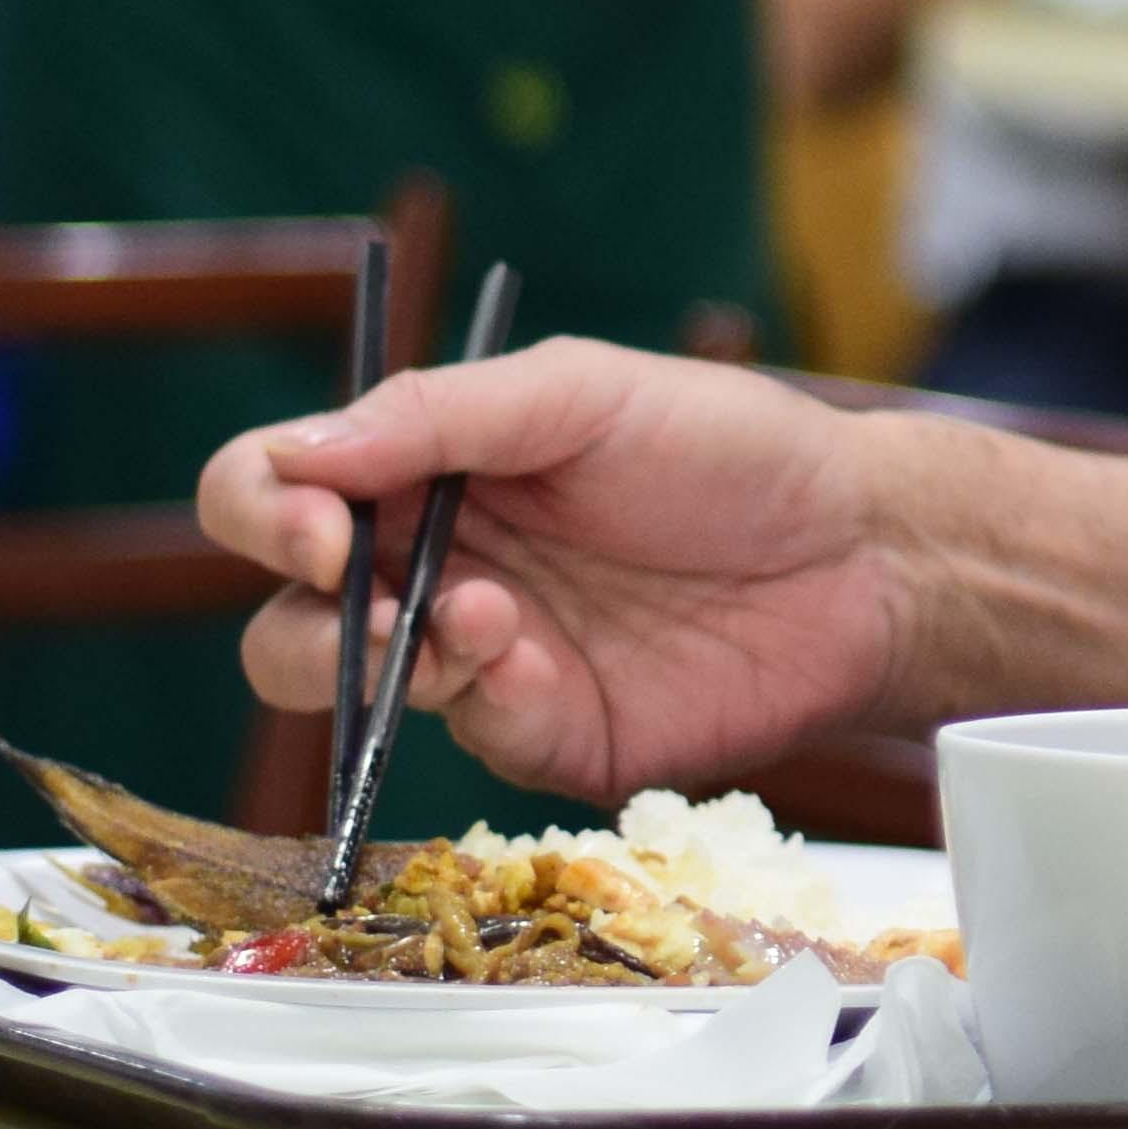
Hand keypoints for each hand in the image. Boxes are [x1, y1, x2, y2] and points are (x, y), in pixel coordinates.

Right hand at [201, 339, 908, 799]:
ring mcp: (482, 659)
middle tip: (373, 606)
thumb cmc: (732, 451)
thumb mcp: (582, 393)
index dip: (265, 511)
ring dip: (379, 665)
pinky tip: (543, 660)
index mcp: (426, 471)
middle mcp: (431, 568)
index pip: (272, 489)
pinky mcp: (545, 731)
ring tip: (483, 621)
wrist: (861, 553)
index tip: (321, 530)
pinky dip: (487, 700)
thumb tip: (295, 455)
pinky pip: (467, 735)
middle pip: (283, 617)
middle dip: (304, 622)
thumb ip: (439, 416)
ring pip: (348, 694)